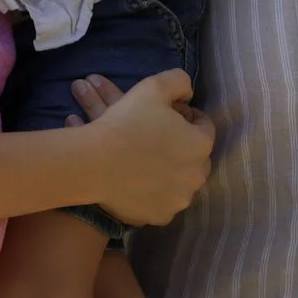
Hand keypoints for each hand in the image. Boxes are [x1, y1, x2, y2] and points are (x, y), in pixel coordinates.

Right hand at [69, 72, 214, 226]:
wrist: (94, 163)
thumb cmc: (126, 122)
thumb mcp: (154, 87)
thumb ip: (178, 81)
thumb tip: (187, 94)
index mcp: (201, 144)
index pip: (203, 126)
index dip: (186, 116)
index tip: (168, 114)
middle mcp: (197, 176)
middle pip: (194, 156)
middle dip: (181, 146)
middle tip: (157, 137)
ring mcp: (178, 200)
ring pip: (180, 181)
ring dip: (170, 170)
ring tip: (148, 159)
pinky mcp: (159, 216)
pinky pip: (162, 201)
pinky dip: (155, 192)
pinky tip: (139, 181)